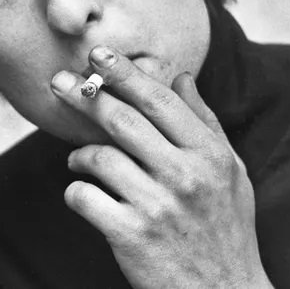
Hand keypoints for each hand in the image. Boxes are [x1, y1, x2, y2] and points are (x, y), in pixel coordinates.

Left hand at [50, 46, 272, 288]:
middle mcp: (185, 176)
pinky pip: (85, 197)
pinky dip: (76, 191)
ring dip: (79, 153)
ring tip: (78, 159)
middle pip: (123, 120)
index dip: (125, 73)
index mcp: (210, 155)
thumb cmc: (227, 230)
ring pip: (99, 157)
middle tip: (58, 81)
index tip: (97, 54)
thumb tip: (181, 76)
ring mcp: (157, 206)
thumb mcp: (231, 173)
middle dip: (85, 95)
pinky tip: (83, 195)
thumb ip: (205, 122)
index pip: (160, 101)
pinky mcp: (130, 235)